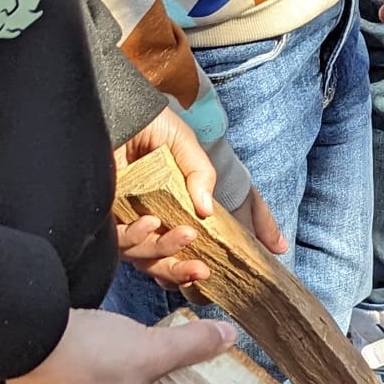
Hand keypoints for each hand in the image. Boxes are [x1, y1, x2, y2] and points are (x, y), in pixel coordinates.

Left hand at [113, 109, 285, 284]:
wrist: (107, 109)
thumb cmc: (148, 123)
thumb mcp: (183, 143)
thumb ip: (200, 174)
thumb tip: (207, 211)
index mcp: (192, 202)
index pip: (228, 227)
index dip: (252, 239)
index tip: (276, 249)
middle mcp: (167, 218)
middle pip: (182, 261)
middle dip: (190, 274)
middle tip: (204, 272)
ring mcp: (139, 223)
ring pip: (153, 262)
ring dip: (169, 257)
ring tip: (182, 235)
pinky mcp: (112, 221)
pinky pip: (124, 246)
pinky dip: (137, 239)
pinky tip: (147, 222)